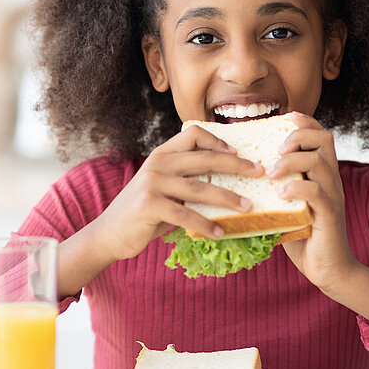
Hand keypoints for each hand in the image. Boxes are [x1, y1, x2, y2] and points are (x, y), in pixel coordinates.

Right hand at [87, 126, 264, 262]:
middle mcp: (157, 164)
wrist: (109, 234)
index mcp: (162, 155)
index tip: (239, 153)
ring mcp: (152, 184)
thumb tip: (227, 183)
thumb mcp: (164, 189)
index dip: (218, 141)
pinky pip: (185, 215)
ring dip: (228, 198)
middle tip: (259, 173)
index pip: (193, 134)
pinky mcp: (149, 206)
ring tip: (249, 207)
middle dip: (236, 165)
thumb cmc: (144, 213)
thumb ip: (186, 181)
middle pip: (204, 159)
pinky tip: (220, 233)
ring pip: (200, 188)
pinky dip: (206, 225)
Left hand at [266, 112, 360, 289]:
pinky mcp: (330, 215)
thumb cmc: (302, 238)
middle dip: (298, 135)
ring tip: (271, 173)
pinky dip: (296, 188)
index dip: (303, 121)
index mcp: (322, 174)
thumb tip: (239, 174)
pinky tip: (281, 194)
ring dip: (291, 161)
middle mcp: (331, 180)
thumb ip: (274, 188)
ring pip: (319, 162)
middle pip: (324, 138)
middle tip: (275, 150)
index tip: (283, 119)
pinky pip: (317, 192)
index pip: (319, 134)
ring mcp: (333, 196)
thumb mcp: (286, 206)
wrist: (328, 269)